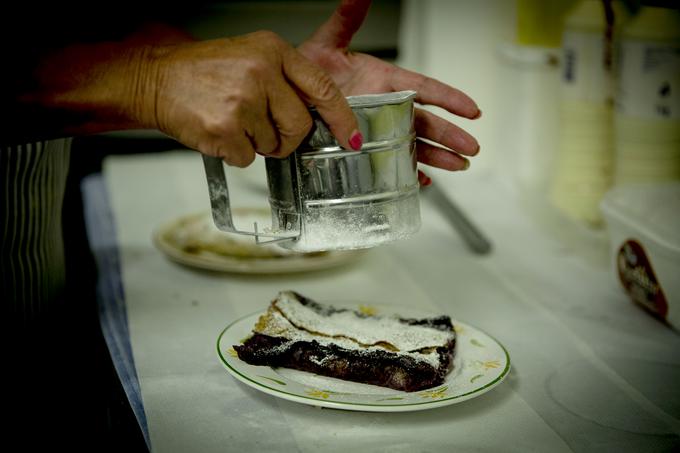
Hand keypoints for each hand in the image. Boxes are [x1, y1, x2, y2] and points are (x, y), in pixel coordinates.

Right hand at [141, 31, 360, 165]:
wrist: (156, 79)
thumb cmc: (204, 72)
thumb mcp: (252, 57)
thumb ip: (286, 80)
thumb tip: (316, 116)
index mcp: (273, 51)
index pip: (321, 87)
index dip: (341, 117)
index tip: (352, 137)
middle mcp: (261, 72)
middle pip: (300, 126)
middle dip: (286, 138)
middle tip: (263, 130)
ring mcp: (242, 100)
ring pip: (273, 145)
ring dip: (255, 144)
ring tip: (232, 120)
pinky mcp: (225, 128)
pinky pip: (247, 158)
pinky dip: (234, 153)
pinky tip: (219, 131)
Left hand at [298, 0, 480, 181]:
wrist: (286, 93)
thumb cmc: (308, 69)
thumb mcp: (328, 43)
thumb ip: (347, 18)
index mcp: (383, 80)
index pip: (424, 88)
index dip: (449, 98)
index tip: (472, 109)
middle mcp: (385, 105)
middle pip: (425, 122)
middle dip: (450, 135)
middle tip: (471, 148)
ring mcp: (377, 128)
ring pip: (413, 144)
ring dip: (436, 156)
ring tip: (457, 166)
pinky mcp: (364, 147)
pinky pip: (390, 163)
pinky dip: (406, 172)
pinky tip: (421, 180)